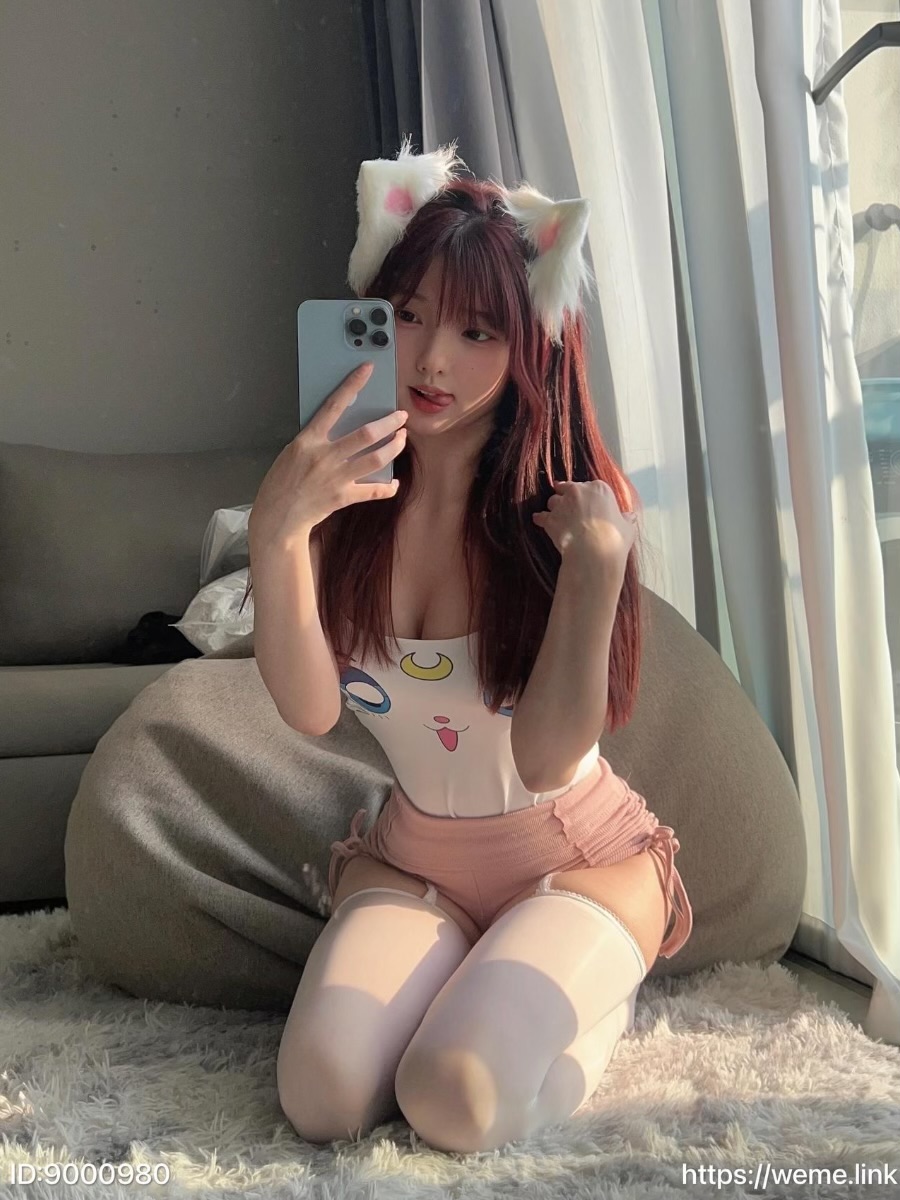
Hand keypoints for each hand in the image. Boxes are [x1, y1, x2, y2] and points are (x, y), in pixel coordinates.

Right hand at [248, 362, 408, 550]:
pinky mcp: (343, 497)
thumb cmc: (281, 483)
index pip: (334, 405)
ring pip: (375, 459)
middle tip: (401, 416)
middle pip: (366, 434)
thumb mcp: (292, 452)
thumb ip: (315, 441)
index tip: (367, 370)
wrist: (277, 516)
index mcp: (308, 440)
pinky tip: (394, 482)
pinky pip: (373, 491)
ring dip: (394, 447)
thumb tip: (340, 431)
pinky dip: (388, 487)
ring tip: (402, 439)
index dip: (352, 385)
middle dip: (389, 423)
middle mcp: (325, 456)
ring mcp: (336, 477)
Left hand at [531, 480, 637, 572]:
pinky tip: (540, 521)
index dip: (587, 496)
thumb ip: (626, 519)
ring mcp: (562, 504)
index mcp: (599, 488)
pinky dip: (541, 519)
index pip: (588, 486)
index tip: (588, 505)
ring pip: (553, 501)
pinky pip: (541, 516)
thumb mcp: (627, 527)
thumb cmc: (614, 539)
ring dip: (555, 509)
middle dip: (568, 497)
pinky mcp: (550, 519)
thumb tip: (630, 517)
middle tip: (572, 510)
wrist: (594, 553)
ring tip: (560, 519)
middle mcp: (578, 491)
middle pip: (567, 489)